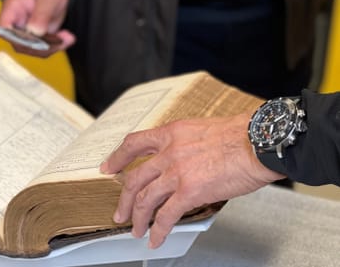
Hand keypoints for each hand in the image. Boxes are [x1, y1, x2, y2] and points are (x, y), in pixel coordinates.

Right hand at [0, 0, 74, 56]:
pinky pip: (46, 47)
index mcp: (11, 10)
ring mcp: (28, 31)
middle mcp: (17, 24)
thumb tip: (34, 32)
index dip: (17, 40)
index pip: (5, 31)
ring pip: (35, 49)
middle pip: (21, 45)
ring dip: (53, 47)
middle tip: (59, 41)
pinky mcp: (39, 36)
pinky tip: (68, 38)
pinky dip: (58, 45)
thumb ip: (40, 15)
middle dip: (41, 47)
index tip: (35, 41)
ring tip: (68, 37)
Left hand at [100, 113, 284, 248]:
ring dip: (138, 218)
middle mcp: (169, 152)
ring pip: (145, 199)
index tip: (108, 168)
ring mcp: (176, 172)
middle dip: (124, 199)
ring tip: (136, 230)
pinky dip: (158, 230)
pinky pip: (166, 216)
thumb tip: (179, 162)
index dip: (117, 158)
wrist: (259, 142)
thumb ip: (184, 144)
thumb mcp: (201, 130)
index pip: (133, 143)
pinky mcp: (189, 191)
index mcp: (171, 134)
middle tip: (119, 212)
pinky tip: (156, 238)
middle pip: (134, 179)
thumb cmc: (240, 134)